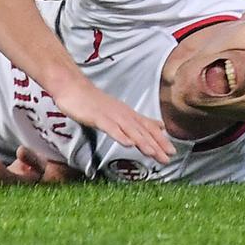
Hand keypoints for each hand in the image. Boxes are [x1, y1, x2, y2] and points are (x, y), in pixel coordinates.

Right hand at [51, 81, 174, 163]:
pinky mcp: (97, 117)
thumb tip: (156, 125)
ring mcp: (110, 115)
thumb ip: (135, 119)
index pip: (148, 128)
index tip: (172, 152)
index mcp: (127, 114)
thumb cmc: (91, 101)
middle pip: (142, 131)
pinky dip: (120, 136)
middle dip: (156, 145)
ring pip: (130, 130)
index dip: (160, 140)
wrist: (72, 87)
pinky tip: (127, 144)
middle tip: (168, 157)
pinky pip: (111, 128)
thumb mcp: (117, 110)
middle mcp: (123, 114)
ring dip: (142, 142)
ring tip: (152, 153)